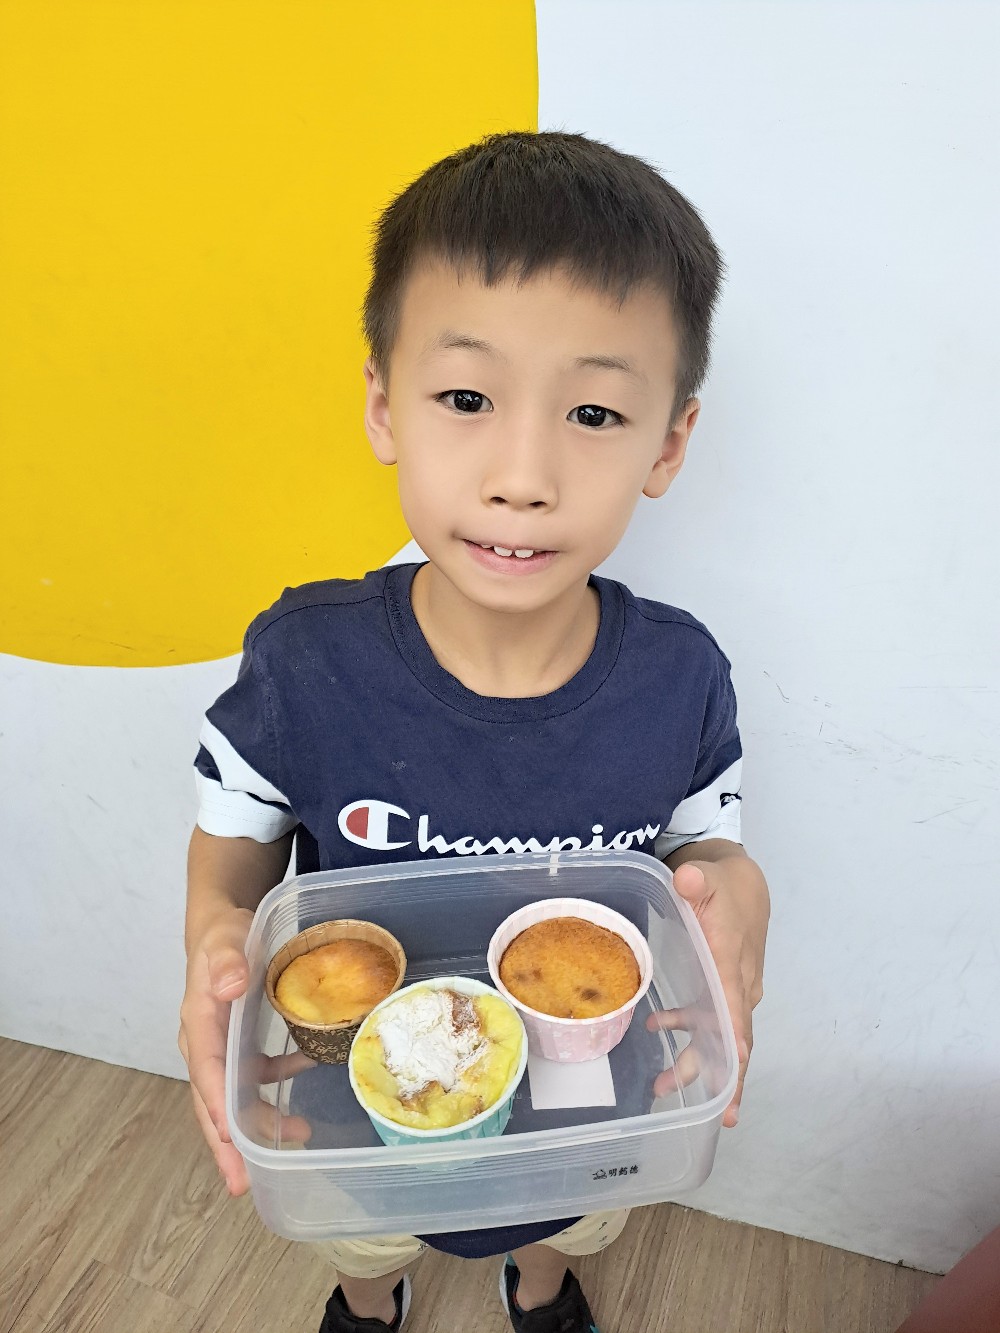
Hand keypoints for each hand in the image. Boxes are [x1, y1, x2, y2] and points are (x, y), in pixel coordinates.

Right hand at [178, 906, 312, 1194]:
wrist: (222, 928)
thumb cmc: (220, 936)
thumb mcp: (223, 940)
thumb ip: (226, 961)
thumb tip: (231, 984)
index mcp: (199, 1024)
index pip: (206, 1073)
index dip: (218, 1108)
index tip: (231, 1140)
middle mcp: (206, 1044)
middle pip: (214, 1101)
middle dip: (227, 1143)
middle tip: (242, 1184)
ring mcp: (223, 1048)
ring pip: (237, 1095)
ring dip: (260, 1121)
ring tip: (297, 1138)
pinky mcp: (240, 1044)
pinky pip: (258, 1073)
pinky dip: (280, 1081)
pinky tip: (308, 1071)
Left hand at [646, 851, 768, 1126]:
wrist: (741, 877)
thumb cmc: (725, 882)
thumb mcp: (709, 875)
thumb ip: (697, 879)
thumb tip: (687, 879)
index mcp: (733, 963)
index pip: (735, 1011)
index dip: (733, 1047)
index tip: (731, 1082)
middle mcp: (739, 984)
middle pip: (732, 1037)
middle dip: (721, 1076)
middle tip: (710, 1113)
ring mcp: (733, 987)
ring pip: (719, 1034)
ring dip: (697, 1062)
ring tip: (664, 1087)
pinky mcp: (723, 984)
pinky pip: (709, 1019)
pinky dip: (688, 1031)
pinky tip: (658, 1030)